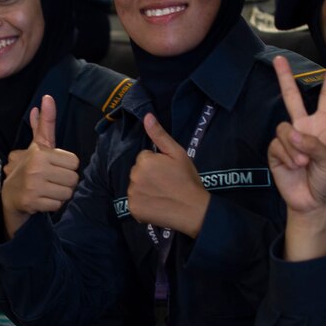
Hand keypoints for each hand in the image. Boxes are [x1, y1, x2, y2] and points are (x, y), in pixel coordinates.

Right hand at [0, 95, 80, 235]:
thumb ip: (45, 123)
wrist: (10, 194)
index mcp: (40, 153)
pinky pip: (58, 205)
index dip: (67, 166)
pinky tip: (43, 199)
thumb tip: (47, 98)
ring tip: (48, 189)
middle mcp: (36, 168)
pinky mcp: (31, 202)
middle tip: (52, 180)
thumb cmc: (30, 166)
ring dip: (60, 194)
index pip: (75, 162)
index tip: (55, 167)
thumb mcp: (38, 145)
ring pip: (67, 193)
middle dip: (66, 182)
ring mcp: (33, 186)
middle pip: (73, 178)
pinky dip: (53, 204)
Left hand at [127, 114, 210, 238]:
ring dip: (145, 190)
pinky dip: (143, 205)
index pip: (144, 158)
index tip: (168, 173)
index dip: (157, 164)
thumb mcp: (178, 153)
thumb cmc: (187, 180)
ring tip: (162, 195)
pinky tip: (157, 205)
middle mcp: (134, 176)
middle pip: (138, 172)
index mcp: (144, 160)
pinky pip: (135, 203)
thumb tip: (146, 116)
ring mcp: (132, 194)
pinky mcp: (133, 209)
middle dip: (148, 176)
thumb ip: (159, 135)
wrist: (192, 210)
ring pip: (136, 187)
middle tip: (166, 184)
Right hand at [268, 56, 325, 259]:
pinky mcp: (275, 152)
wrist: (311, 202)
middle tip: (278, 60)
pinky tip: (293, 166)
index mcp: (322, 127)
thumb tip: (292, 134)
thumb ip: (313, 144)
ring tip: (303, 163)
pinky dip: (285, 156)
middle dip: (285, 79)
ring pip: (283, 128)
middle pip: (293, 98)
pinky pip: (276, 145)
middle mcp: (303, 128)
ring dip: (293, 147)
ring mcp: (288, 139)